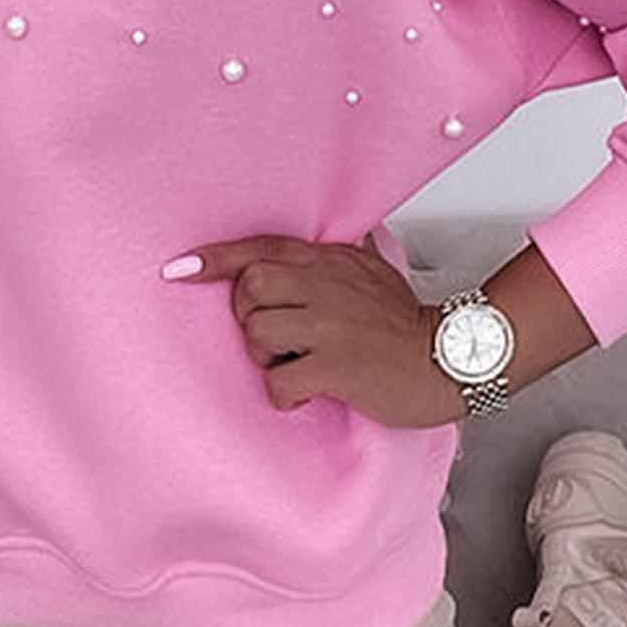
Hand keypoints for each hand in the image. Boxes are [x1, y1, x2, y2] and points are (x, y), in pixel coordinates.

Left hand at [164, 229, 464, 428]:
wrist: (448, 359)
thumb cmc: (406, 322)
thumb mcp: (374, 271)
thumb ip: (345, 253)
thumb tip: (343, 232)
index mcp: (328, 261)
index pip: (260, 249)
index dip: (214, 259)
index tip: (178, 269)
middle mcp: (325, 284)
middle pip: (248, 290)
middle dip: (250, 318)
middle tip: (276, 340)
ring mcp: (329, 324)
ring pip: (257, 333)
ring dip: (267, 359)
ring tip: (296, 367)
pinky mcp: (336, 365)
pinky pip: (278, 380)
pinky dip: (284, 394)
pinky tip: (306, 393)